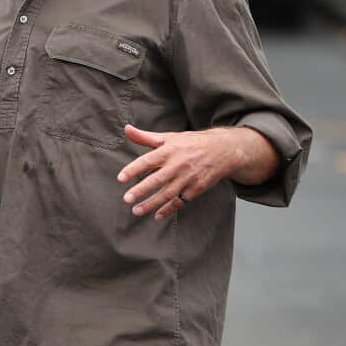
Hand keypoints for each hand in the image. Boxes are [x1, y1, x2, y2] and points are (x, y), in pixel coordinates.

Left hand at [117, 124, 248, 219]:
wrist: (224, 149)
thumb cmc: (191, 143)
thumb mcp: (169, 137)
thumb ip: (146, 137)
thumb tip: (127, 129)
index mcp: (169, 150)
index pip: (148, 161)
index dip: (133, 169)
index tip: (120, 178)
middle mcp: (178, 164)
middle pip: (157, 179)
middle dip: (141, 190)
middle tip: (126, 199)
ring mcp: (189, 177)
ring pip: (168, 193)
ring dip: (152, 204)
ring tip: (136, 211)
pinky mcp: (198, 188)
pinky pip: (181, 201)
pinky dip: (169, 209)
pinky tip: (158, 215)